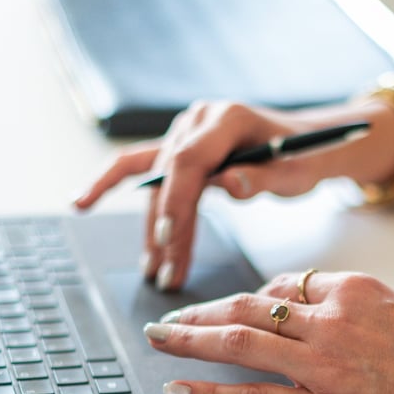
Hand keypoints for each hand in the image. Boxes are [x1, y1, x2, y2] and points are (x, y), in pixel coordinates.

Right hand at [75, 99, 393, 291]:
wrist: (310, 141)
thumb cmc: (307, 156)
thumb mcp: (296, 171)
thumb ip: (263, 178)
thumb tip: (229, 185)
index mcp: (227, 119)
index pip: (189, 162)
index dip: (175, 202)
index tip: (169, 239)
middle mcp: (199, 120)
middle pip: (169, 178)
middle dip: (166, 230)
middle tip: (166, 274)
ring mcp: (184, 131)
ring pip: (155, 183)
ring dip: (152, 230)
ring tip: (154, 272)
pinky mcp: (178, 147)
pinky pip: (138, 166)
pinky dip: (109, 184)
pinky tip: (82, 203)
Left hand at [142, 270, 393, 393]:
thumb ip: (350, 309)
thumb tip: (304, 312)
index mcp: (351, 290)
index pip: (283, 286)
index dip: (248, 299)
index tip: (226, 312)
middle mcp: (330, 321)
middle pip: (246, 306)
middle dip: (199, 312)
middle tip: (168, 318)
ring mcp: (324, 366)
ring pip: (239, 343)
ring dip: (189, 340)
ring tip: (159, 342)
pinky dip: (210, 392)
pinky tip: (182, 389)